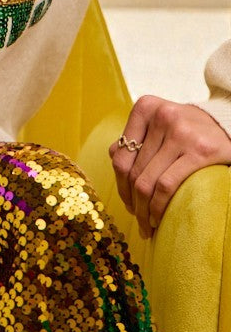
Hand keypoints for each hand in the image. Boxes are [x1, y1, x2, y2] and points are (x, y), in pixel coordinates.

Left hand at [109, 96, 230, 238]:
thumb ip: (136, 137)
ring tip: (148, 224)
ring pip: (148, 182)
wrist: (226, 126)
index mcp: (145, 107)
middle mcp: (161, 116)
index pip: (121, 155)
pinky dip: (159, 207)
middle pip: (134, 171)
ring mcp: (181, 132)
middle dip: (133, 202)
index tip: (127, 203)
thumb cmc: (187, 129)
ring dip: (144, 211)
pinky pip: (168, 186)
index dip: (120, 184)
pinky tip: (160, 218)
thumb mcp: (159, 123)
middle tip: (138, 220)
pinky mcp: (200, 151)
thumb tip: (113, 156)